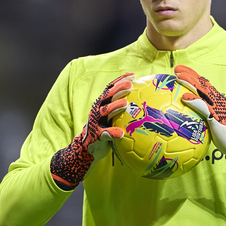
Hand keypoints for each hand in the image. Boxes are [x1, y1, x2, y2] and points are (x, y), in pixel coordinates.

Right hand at [50, 73, 134, 188]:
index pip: (110, 90)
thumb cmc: (103, 132)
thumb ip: (121, 111)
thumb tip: (141, 104)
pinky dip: (111, 133)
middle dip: (118, 89)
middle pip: (106, 97)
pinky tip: (120, 133)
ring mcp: (94, 123)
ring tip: (125, 104)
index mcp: (102, 105)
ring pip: (103, 112)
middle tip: (130, 85)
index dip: (120, 81)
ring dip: (114, 107)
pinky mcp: (94, 136)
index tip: (133, 75)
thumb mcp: (112, 120)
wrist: (84, 150)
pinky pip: (103, 134)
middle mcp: (96, 112)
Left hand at [174, 65, 225, 177]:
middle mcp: (218, 101)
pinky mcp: (217, 117)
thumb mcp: (213, 124)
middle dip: (190, 74)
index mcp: (217, 101)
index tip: (182, 71)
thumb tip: (189, 118)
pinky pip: (203, 107)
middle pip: (203, 84)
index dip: (193, 76)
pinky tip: (184, 97)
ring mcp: (218, 108)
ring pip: (202, 91)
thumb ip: (204, 117)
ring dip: (190, 82)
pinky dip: (194, 100)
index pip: (204, 85)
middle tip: (177, 68)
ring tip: (178, 77)